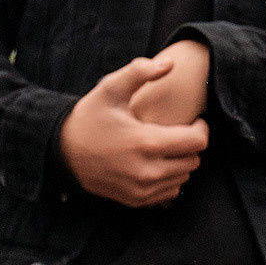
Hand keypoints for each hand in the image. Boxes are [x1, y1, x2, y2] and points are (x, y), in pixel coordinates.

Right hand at [56, 54, 208, 206]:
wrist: (63, 152)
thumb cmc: (89, 117)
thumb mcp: (110, 89)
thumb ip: (139, 72)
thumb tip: (169, 63)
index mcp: (146, 143)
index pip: (198, 142)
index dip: (201, 128)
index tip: (195, 121)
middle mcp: (148, 171)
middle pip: (194, 160)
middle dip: (191, 145)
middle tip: (180, 132)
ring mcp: (144, 190)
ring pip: (184, 177)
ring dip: (182, 161)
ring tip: (167, 146)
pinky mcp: (138, 201)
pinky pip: (171, 192)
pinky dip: (170, 178)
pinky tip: (158, 162)